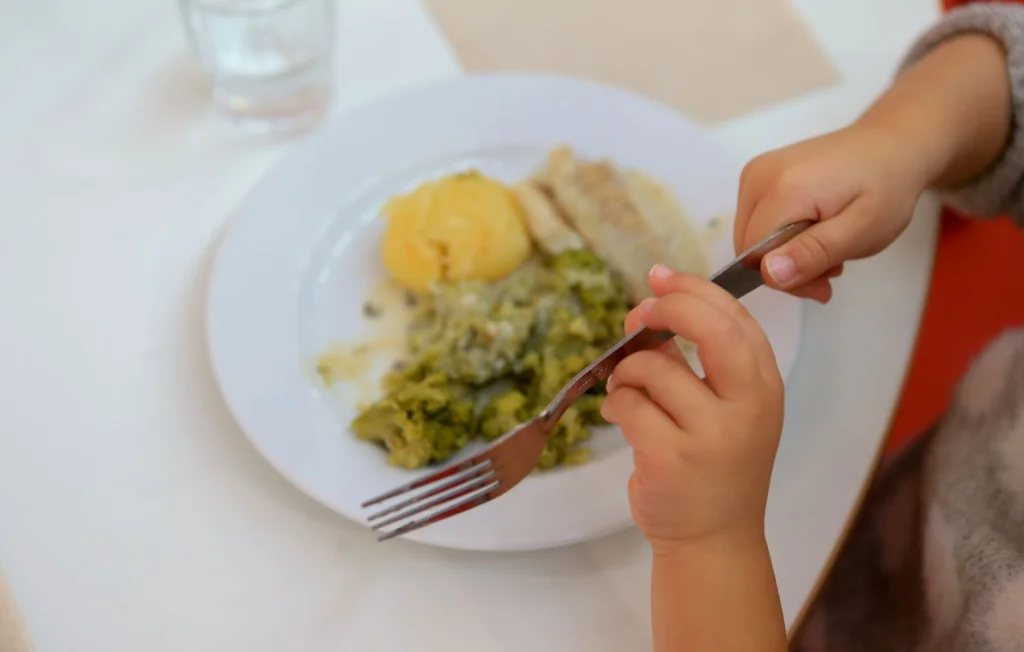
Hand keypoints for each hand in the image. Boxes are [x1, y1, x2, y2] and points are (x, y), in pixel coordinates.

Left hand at [600, 265, 783, 552]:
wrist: (714, 537)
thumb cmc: (716, 465)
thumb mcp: (725, 409)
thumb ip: (696, 362)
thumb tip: (647, 310)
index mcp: (764, 385)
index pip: (734, 317)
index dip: (693, 289)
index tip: (661, 277)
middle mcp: (747, 406)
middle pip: (708, 328)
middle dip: (666, 309)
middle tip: (639, 316)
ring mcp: (711, 434)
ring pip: (653, 368)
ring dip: (627, 372)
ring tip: (626, 391)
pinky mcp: (670, 457)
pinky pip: (628, 404)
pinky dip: (616, 405)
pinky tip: (621, 418)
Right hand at [734, 123, 927, 302]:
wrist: (891, 144)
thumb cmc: (886, 187)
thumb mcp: (862, 229)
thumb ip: (814, 253)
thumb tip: (769, 275)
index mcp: (780, 188)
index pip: (755, 255)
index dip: (785, 277)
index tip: (824, 282)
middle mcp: (757, 177)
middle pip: (748, 248)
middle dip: (786, 269)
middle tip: (831, 268)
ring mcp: (754, 174)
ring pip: (750, 239)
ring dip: (785, 255)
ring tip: (827, 248)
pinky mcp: (757, 176)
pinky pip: (756, 223)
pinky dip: (781, 238)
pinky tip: (813, 231)